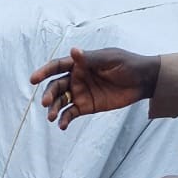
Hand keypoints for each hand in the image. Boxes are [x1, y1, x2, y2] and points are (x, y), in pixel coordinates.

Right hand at [30, 47, 160, 129]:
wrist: (144, 81)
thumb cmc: (128, 64)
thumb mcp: (110, 59)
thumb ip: (90, 59)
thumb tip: (73, 51)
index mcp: (79, 64)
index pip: (57, 67)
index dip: (44, 72)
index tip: (33, 79)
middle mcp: (76, 78)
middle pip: (55, 87)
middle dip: (48, 95)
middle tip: (45, 103)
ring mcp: (79, 93)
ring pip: (60, 101)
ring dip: (53, 109)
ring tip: (51, 117)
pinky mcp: (85, 107)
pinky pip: (70, 114)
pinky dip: (64, 120)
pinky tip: (62, 125)